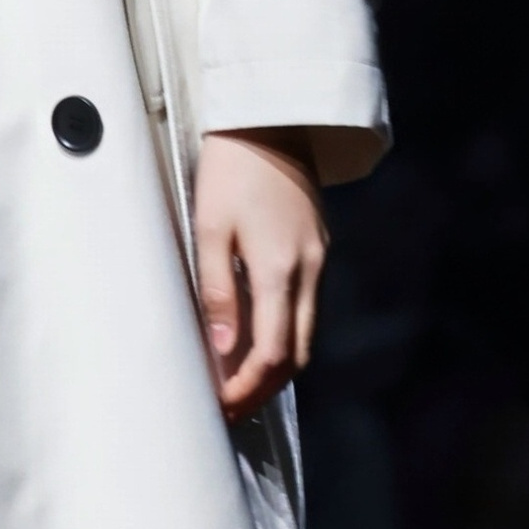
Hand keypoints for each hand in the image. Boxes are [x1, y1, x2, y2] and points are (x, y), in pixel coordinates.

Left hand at [192, 130, 326, 418]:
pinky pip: (307, 308)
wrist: (270, 121)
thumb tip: (222, 348)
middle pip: (298, 355)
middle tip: (229, 407)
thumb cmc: (231, 169)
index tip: (221, 406)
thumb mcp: (209, 228)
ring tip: (238, 382)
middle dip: (265, 389)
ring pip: (307, 334)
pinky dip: (285, 334)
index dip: (247, 388)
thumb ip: (217, 290)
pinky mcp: (318, 249)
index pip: (272, 353)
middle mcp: (309, 270)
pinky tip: (256, 339)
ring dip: (277, 366)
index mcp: (280, 268)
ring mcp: (319, 259)